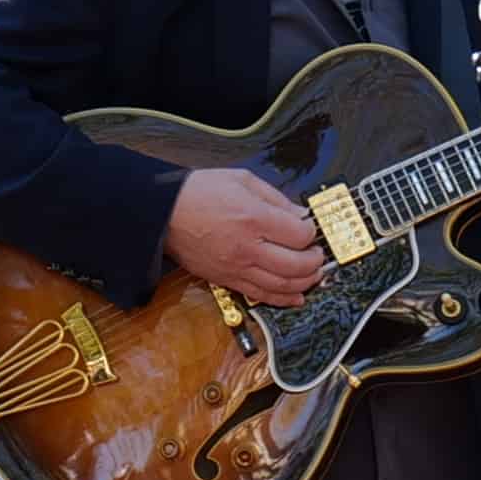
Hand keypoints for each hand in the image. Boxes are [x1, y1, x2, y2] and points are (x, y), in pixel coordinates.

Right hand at [167, 163, 329, 307]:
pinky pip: (260, 295)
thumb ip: (276, 198)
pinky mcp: (226, 279)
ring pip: (281, 285)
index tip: (309, 228)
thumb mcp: (242, 180)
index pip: (299, 235)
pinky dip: (283, 299)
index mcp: (253, 217)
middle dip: (314, 261)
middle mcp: (247, 247)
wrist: (163, 212)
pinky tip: (296, 297)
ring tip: (313, 275)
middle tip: (317, 254)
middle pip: (296, 265)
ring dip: (304, 283)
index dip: (311, 232)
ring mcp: (236, 267)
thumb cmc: (199, 192)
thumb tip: (301, 214)